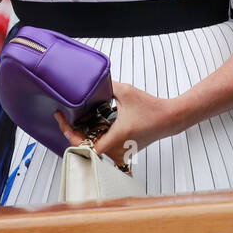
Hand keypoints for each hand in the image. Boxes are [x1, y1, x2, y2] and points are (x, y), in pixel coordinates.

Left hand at [53, 81, 181, 167]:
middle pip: (85, 147)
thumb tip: (94, 81)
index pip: (85, 147)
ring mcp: (120, 152)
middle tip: (64, 116)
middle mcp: (117, 148)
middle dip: (73, 132)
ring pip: (94, 147)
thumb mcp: (127, 92)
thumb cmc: (152, 108)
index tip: (62, 120)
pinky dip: (95, 136)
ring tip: (77, 119)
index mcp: (116, 137)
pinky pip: (103, 147)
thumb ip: (108, 85)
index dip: (69, 135)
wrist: (170, 119)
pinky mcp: (124, 150)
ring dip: (84, 135)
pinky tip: (93, 123)